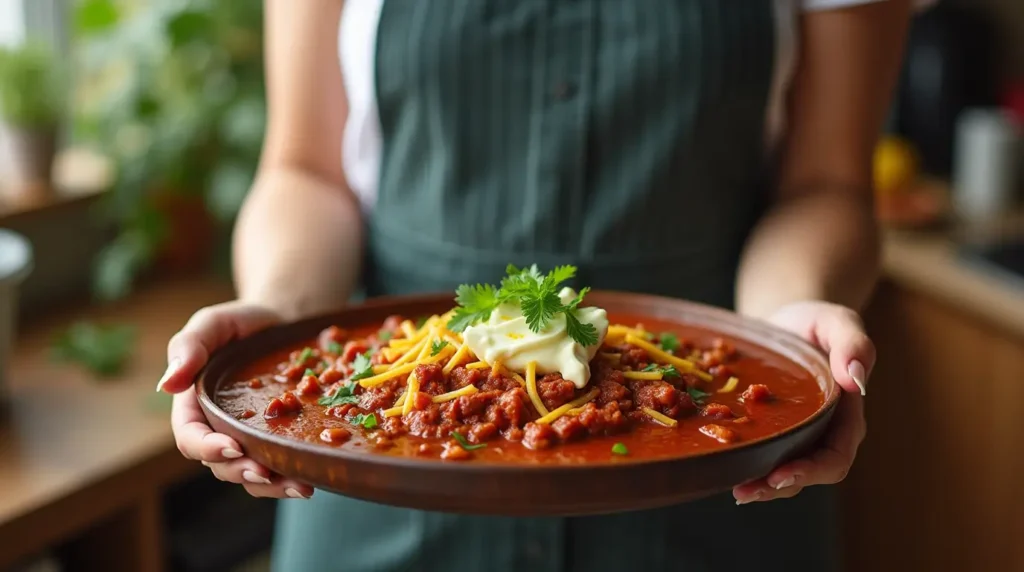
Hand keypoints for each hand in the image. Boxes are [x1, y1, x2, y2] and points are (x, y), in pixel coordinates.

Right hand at [159, 301, 314, 498]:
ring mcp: (246, 437)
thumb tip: (165, 385)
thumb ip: (187, 347)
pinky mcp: (274, 439)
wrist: (282, 323)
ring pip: (250, 474)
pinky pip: (276, 466)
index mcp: (193, 405)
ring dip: (271, 485)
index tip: (232, 448)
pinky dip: (290, 477)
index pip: (190, 437)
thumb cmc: (240, 323)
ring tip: (300, 486)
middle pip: (220, 465)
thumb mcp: (211, 324)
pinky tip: (310, 480)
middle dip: (242, 472)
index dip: (207, 448)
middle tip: (266, 473)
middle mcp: (217, 429)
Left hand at [732, 301, 873, 504]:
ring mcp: (796, 434)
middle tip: (746, 491)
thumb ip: (854, 344)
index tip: (782, 474)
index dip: (811, 471)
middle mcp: (823, 432)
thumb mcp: (837, 322)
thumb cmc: (816, 322)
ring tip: (736, 489)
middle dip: (779, 487)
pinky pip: (763, 454)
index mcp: (845, 414)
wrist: (787, 320)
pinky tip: (723, 468)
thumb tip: (858, 378)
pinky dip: (746, 464)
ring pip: (784, 471)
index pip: (835, 456)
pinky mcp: (772, 430)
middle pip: (807, 473)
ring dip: (761, 485)